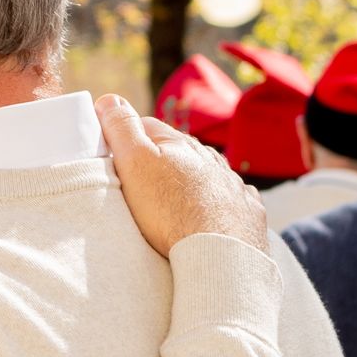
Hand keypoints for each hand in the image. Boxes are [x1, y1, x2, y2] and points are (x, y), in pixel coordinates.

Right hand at [97, 95, 269, 257]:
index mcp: (181, 144)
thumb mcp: (135, 164)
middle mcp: (211, 159)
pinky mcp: (247, 212)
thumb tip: (109, 99)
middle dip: (158, 163)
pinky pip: (230, 200)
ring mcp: (233, 185)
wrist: (221, 256)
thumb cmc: (172, 211)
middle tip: (137, 187)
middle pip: (177, 152)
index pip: (146, 127)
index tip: (112, 158)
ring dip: (189, 183)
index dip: (125, 139)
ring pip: (205, 175)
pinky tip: (210, 219)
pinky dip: (218, 205)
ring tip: (172, 207)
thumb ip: (121, 129)